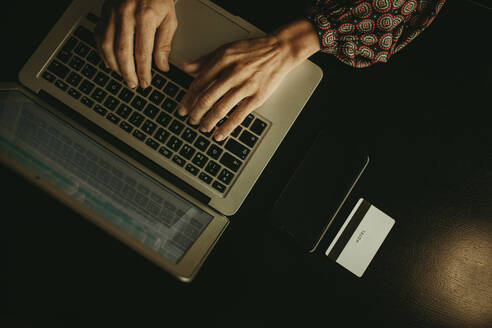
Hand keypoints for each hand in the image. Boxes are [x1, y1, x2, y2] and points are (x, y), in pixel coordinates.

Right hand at [94, 0, 176, 88]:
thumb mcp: (170, 19)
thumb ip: (165, 43)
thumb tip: (162, 66)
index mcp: (145, 17)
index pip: (142, 52)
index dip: (143, 71)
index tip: (146, 81)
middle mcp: (126, 15)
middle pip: (122, 52)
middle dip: (128, 73)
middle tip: (134, 84)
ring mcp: (112, 13)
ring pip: (107, 46)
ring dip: (114, 66)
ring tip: (123, 76)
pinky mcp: (104, 12)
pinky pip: (99, 36)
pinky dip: (103, 52)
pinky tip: (110, 62)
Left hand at [178, 19, 319, 141]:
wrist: (279, 50)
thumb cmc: (252, 50)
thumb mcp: (225, 49)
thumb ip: (204, 60)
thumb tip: (185, 67)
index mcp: (222, 61)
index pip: (199, 83)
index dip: (188, 98)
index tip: (183, 108)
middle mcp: (232, 73)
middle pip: (207, 98)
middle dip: (195, 113)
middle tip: (190, 120)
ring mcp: (245, 86)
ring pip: (220, 109)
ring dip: (208, 121)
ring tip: (203, 127)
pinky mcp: (257, 97)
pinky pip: (238, 116)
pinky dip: (226, 127)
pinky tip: (219, 134)